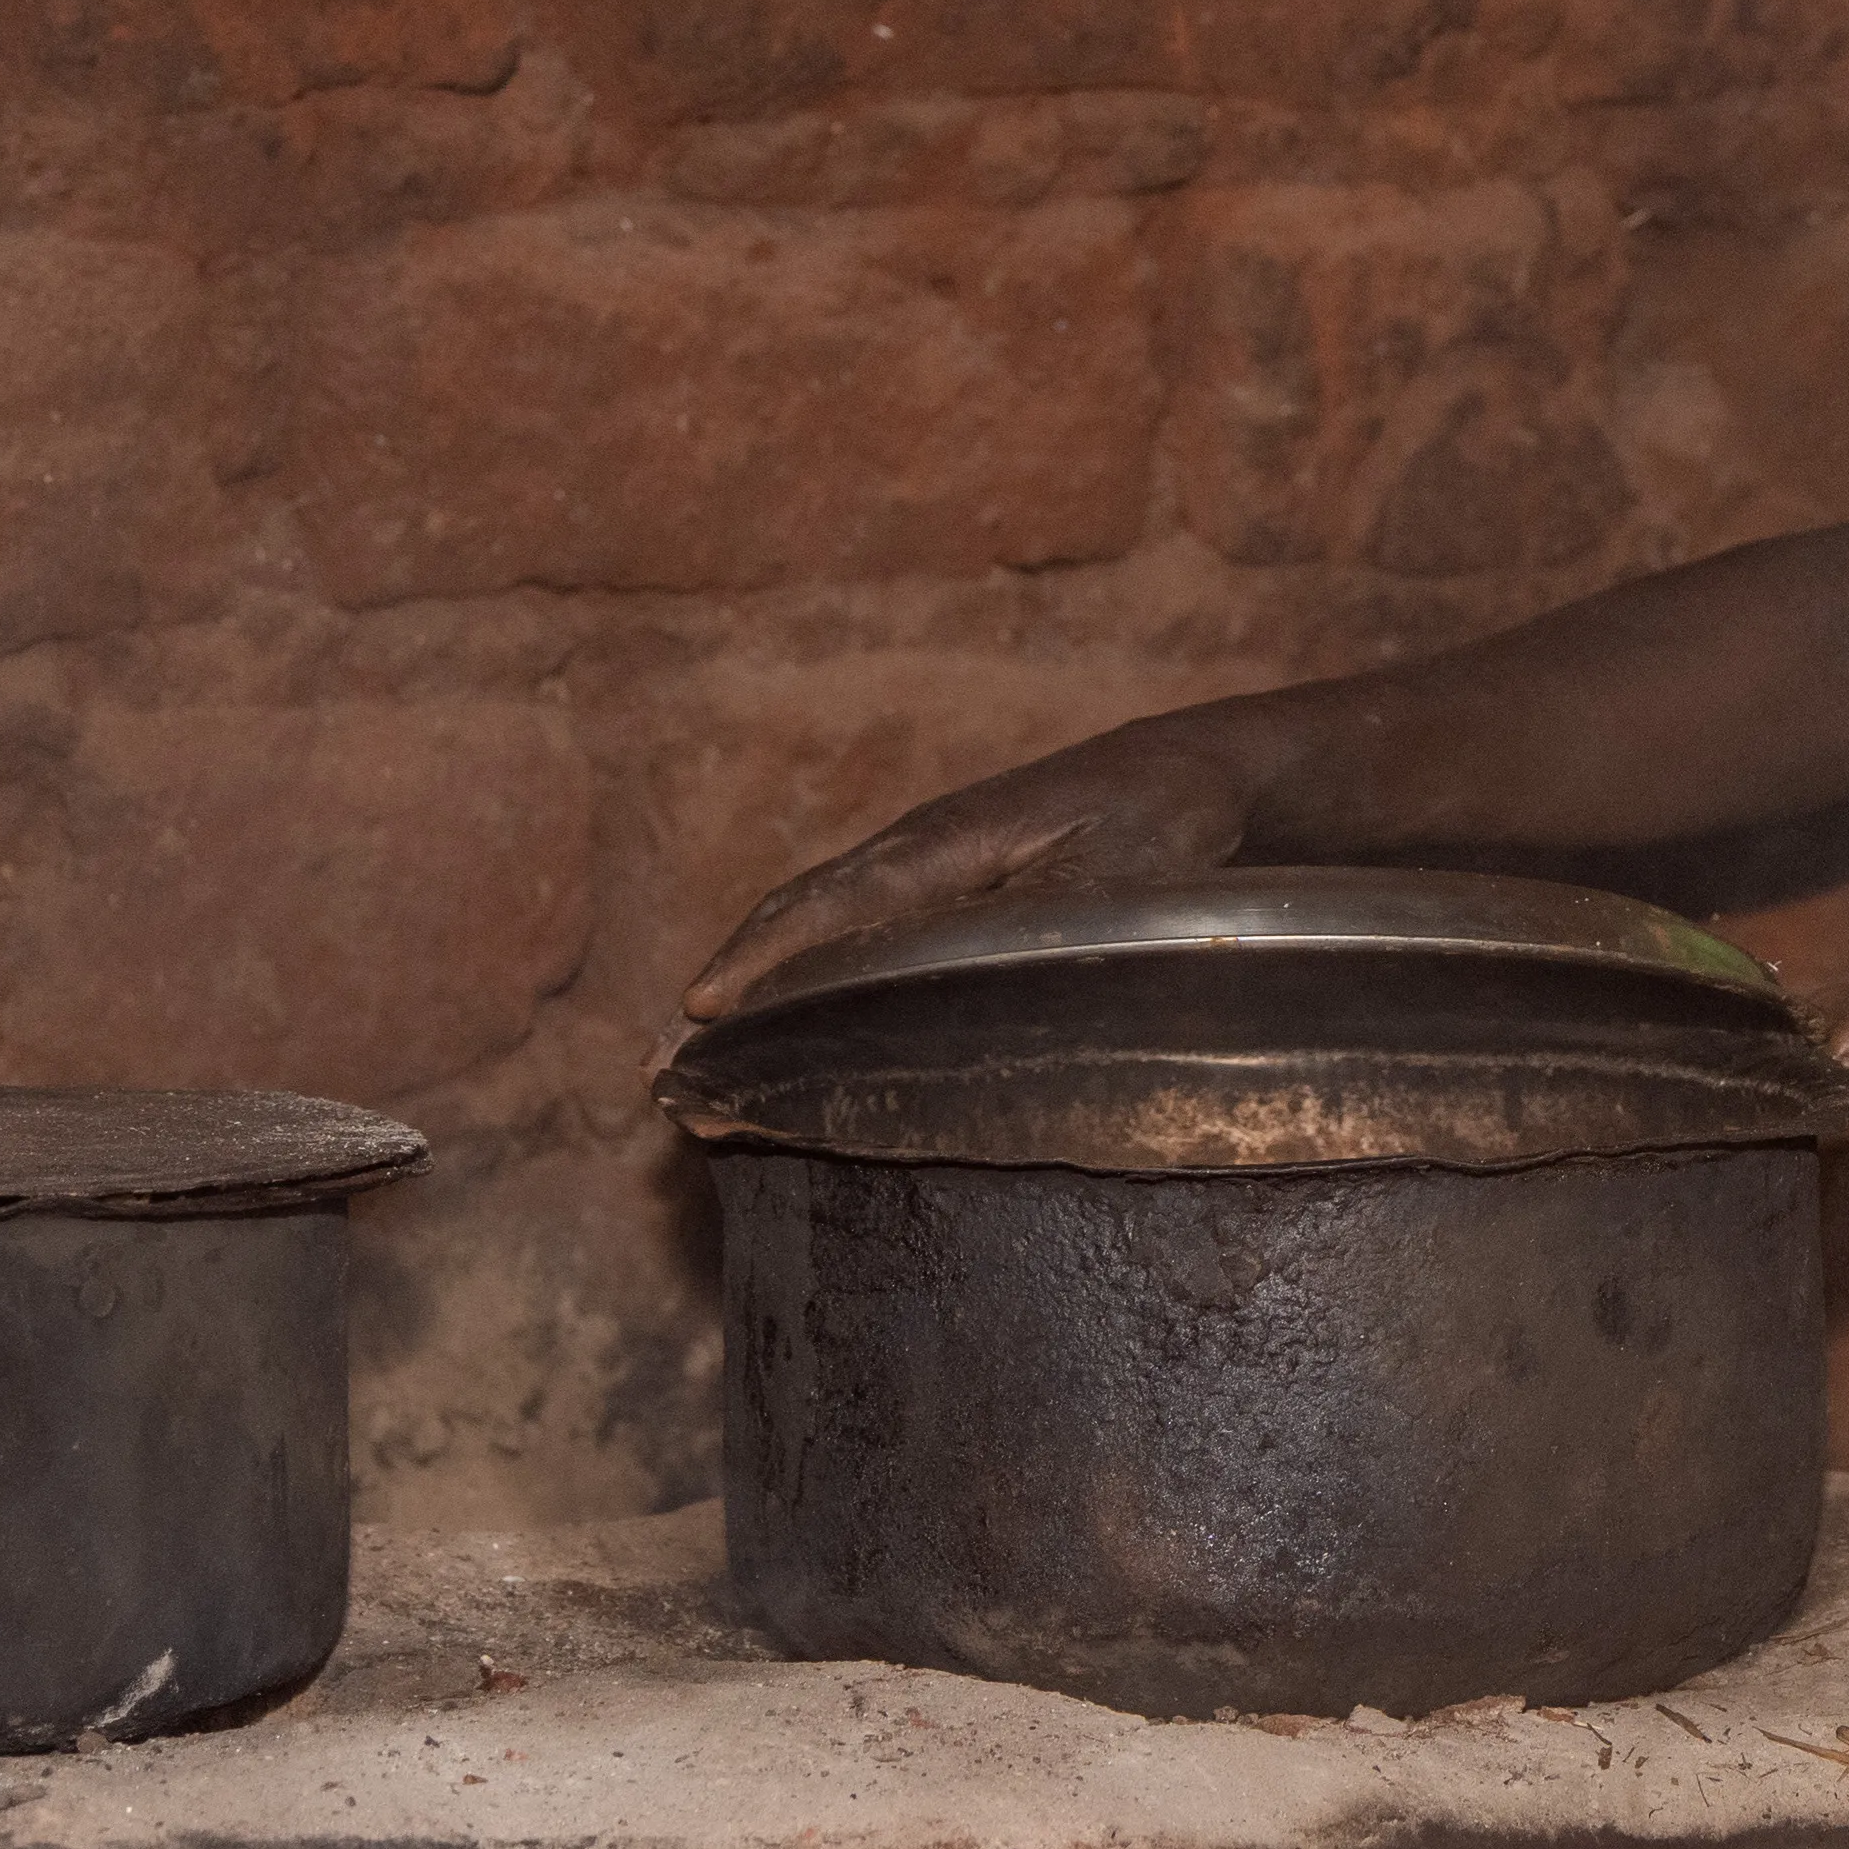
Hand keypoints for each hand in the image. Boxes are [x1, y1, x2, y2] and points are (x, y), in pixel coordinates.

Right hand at [682, 723, 1260, 1019]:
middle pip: (798, 922)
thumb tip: (995, 964)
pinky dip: (795, 987)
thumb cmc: (1163, 816)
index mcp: (949, 842)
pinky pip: (846, 939)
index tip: (704, 1008)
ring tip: (690, 1077)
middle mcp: (916, 852)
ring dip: (748, 999)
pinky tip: (774, 1042)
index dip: (769, 959)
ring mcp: (920, 871)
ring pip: (812, 933)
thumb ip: (1063, 910)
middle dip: (728, 993)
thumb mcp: (1129, 865)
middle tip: (663, 1074)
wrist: (1185, 770)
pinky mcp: (936, 895)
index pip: (838, 904)